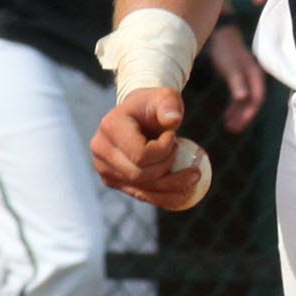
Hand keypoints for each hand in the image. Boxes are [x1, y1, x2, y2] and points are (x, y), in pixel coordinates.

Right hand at [91, 88, 205, 209]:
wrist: (139, 116)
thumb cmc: (154, 105)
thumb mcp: (164, 97)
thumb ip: (169, 104)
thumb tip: (173, 120)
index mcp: (110, 127)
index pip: (140, 155)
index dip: (164, 151)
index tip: (173, 136)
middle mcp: (100, 151)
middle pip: (140, 175)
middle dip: (168, 168)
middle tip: (181, 152)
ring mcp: (105, 169)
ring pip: (142, 190)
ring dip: (172, 187)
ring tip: (194, 176)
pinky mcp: (114, 182)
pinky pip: (142, 196)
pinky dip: (165, 197)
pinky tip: (185, 194)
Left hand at [205, 20, 265, 133]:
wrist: (219, 34)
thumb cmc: (225, 49)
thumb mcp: (230, 66)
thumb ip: (237, 82)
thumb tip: (243, 98)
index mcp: (255, 76)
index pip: (257, 98)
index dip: (250, 113)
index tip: (239, 124)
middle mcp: (254, 79)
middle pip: (252, 102)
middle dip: (243, 117)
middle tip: (232, 130)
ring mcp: (246, 79)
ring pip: (245, 101)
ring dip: (238, 114)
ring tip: (228, 127)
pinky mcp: (238, 79)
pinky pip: (239, 97)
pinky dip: (234, 108)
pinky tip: (226, 116)